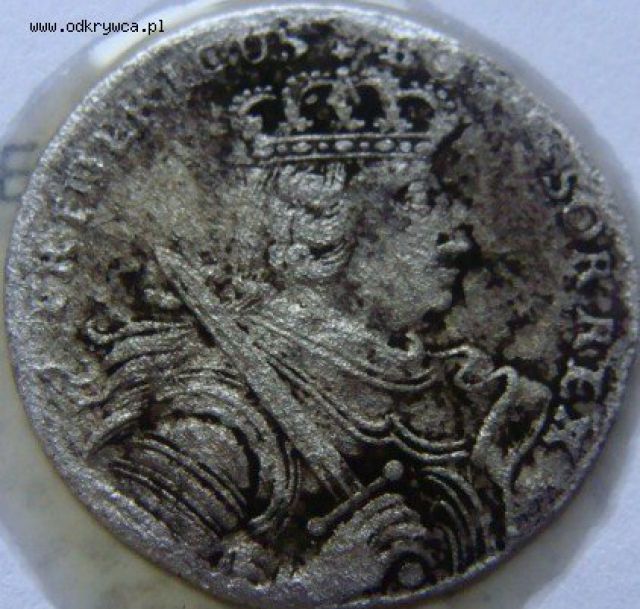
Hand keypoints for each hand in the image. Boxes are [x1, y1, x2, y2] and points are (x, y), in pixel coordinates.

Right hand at [294, 494, 432, 603]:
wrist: (321, 583)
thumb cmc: (330, 562)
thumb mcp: (338, 539)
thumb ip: (352, 528)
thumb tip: (362, 517)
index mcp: (351, 527)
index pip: (372, 507)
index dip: (387, 500)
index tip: (399, 498)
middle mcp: (359, 535)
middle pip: (384, 517)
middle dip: (402, 513)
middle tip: (413, 514)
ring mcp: (366, 551)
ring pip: (392, 532)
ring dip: (409, 529)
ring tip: (421, 530)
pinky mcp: (374, 566)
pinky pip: (394, 551)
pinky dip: (407, 545)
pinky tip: (415, 545)